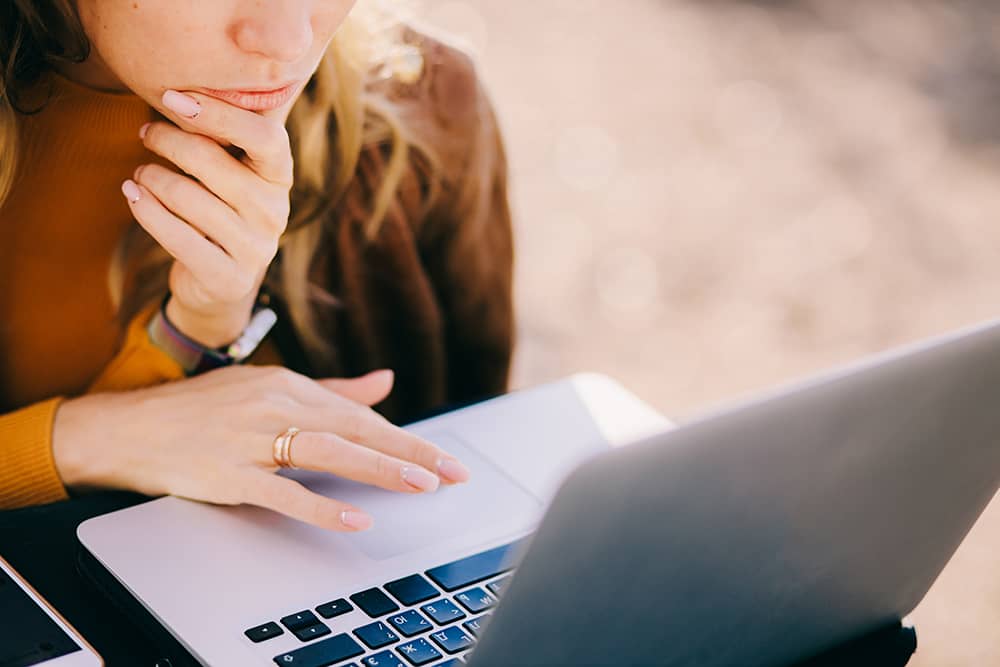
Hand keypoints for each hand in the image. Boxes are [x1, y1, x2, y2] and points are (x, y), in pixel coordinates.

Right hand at [52, 366, 471, 530]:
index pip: (363, 417)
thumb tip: (386, 382)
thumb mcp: (271, 389)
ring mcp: (253, 439)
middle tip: (452, 473)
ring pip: (328, 453)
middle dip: (409, 452)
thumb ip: (334, 390)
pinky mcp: (230, 473)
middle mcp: (277, 406)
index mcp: (291, 386)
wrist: (133, 427)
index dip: (408, 439)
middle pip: (356, 431)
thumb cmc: (205, 409)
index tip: (445, 459)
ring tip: (420, 484)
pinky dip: (320, 506)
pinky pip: (282, 491)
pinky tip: (354, 519)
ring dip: (379, 469)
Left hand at [121, 89, 294, 346]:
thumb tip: (183, 87)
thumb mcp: (234, 172)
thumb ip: (224, 136)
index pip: (265, 136)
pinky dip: (146, 211)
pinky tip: (133, 195)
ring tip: (138, 173)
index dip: (219, 113)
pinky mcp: (228, 278)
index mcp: (280, 177)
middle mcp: (275, 212)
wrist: (223, 283)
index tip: (173, 98)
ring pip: (188, 197)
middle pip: (214, 162)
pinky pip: (176, 236)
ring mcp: (256, 248)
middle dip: (168, 141)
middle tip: (145, 133)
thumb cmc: (221, 210)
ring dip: (151, 178)